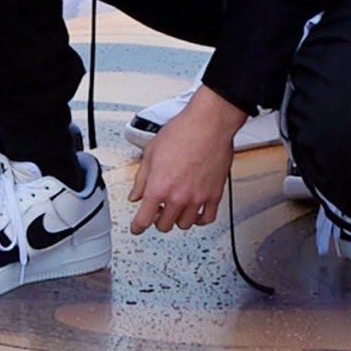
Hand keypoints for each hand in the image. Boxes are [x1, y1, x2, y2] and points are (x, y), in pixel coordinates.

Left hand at [128, 85, 247, 233]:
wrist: (209, 124)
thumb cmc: (183, 132)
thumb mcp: (151, 152)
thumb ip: (142, 178)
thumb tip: (136, 194)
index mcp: (158, 187)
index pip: (143, 220)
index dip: (137, 226)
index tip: (137, 227)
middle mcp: (177, 197)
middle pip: (164, 225)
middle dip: (158, 220)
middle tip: (158, 212)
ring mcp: (197, 198)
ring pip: (185, 224)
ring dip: (178, 219)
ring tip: (177, 209)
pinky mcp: (214, 194)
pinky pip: (207, 218)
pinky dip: (200, 219)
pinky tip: (196, 213)